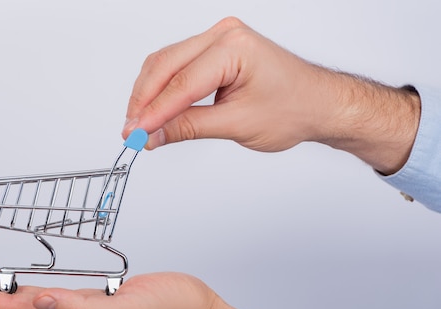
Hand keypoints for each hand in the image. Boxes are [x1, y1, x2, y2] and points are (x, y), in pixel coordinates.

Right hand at [123, 17, 328, 151]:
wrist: (318, 104)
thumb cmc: (293, 108)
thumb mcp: (237, 124)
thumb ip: (189, 127)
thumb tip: (152, 135)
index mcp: (235, 47)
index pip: (181, 83)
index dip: (153, 111)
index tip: (134, 133)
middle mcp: (224, 35)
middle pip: (165, 65)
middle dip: (144, 101)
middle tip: (131, 131)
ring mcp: (218, 39)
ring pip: (166, 63)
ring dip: (149, 94)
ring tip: (139, 124)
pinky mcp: (215, 50)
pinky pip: (177, 65)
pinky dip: (163, 88)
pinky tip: (154, 109)